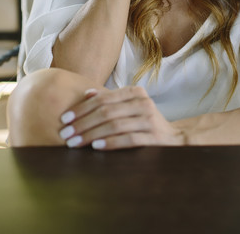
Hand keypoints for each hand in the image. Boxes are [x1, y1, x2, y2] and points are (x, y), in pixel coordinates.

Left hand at [58, 86, 184, 149]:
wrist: (175, 137)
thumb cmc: (145, 122)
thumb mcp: (129, 106)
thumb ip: (110, 100)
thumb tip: (86, 93)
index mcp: (135, 92)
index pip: (102, 99)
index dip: (81, 109)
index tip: (64, 119)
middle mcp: (143, 102)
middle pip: (106, 112)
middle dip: (82, 123)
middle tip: (65, 134)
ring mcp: (149, 119)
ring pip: (114, 125)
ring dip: (91, 135)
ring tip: (75, 143)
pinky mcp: (154, 136)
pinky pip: (128, 138)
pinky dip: (111, 142)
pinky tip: (96, 147)